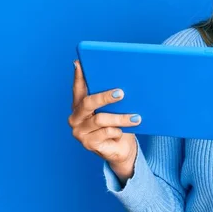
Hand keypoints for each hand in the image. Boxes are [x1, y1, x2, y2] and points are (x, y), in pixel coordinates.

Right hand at [67, 60, 140, 180]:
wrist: (122, 148)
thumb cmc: (118, 124)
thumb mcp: (116, 108)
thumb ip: (113, 96)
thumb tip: (124, 79)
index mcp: (80, 105)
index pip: (78, 88)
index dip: (78, 76)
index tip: (80, 63)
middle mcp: (76, 117)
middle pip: (88, 102)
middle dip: (105, 96)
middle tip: (121, 93)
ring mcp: (80, 132)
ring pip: (100, 119)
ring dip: (121, 118)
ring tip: (137, 118)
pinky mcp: (88, 144)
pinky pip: (105, 133)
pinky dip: (117, 131)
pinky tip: (123, 132)